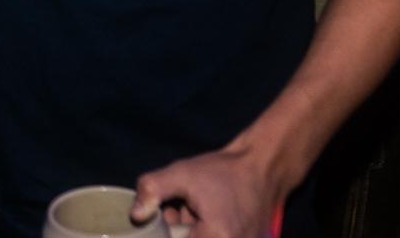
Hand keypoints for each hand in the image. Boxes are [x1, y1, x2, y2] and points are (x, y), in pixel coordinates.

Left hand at [132, 143, 283, 237]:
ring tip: (193, 209)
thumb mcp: (182, 174)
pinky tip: (205, 216)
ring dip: (190, 230)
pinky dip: (204, 230)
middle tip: (179, 208)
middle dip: (178, 229)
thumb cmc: (223, 171)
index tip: (169, 212)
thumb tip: (135, 215)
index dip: (166, 229)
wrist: (263, 169)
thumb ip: (153, 190)